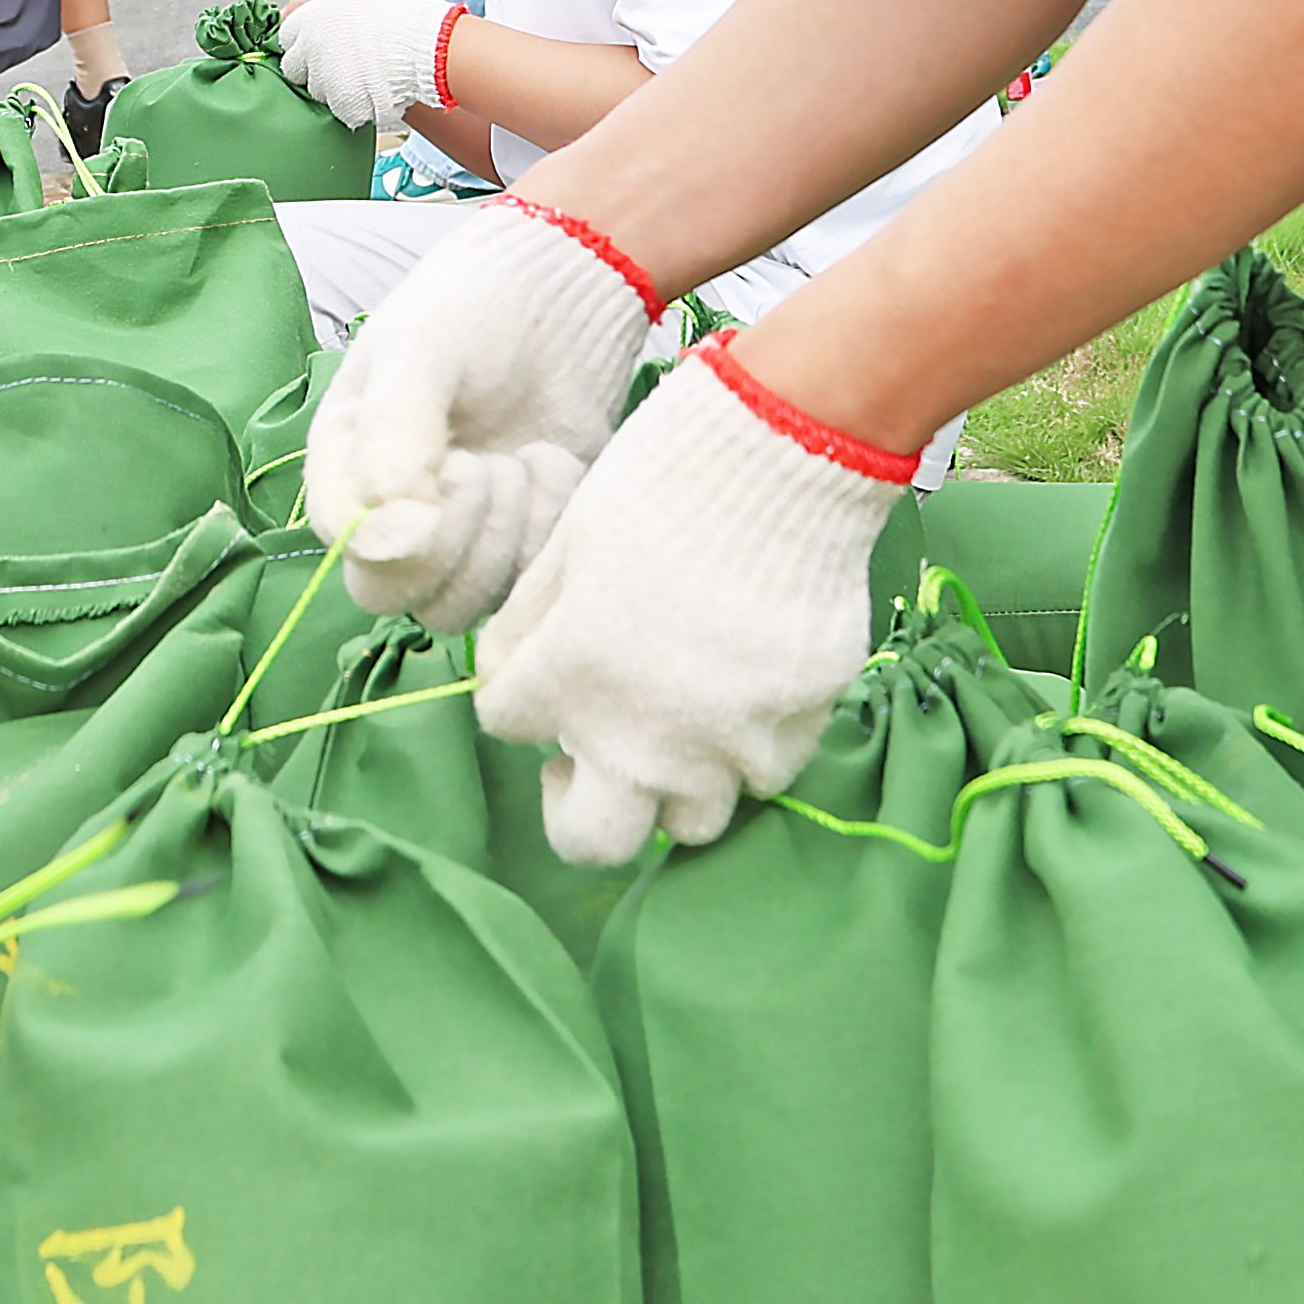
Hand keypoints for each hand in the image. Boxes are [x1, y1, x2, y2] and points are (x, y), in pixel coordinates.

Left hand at [281, 0, 461, 133]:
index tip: (316, 49)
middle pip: (295, 69)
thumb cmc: (402, 20)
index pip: (285, 37)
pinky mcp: (341, 104)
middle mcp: (310, 48)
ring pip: (319, 93)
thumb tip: (304, 14)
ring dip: (336, 90)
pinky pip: (341, 111)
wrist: (429, 47)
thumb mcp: (356, 1)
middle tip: (342, 67)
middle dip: (313, 70)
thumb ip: (326, 12)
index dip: (303, 44)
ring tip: (366, 79)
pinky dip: (355, 107)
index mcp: (311, 18)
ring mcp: (323, 78)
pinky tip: (375, 93)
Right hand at [307, 197, 659, 630]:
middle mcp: (394, 510)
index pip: (347, 544)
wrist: (562, 292)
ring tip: (522, 460)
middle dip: (453, 543)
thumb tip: (391, 535)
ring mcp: (460, 531)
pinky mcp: (521, 537)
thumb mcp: (419, 354)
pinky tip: (550, 461)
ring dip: (502, 537)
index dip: (395, 534)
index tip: (448, 473)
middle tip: (486, 467)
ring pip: (461, 601)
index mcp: (347, 463)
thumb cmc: (472, 309)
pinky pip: (525, 581)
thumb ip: (393, 438)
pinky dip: (546, 526)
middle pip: (396, 593)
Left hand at [475, 356, 908, 864]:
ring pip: (690, 819)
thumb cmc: (660, 487)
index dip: (516, 695)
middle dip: (580, 807)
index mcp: (572, 682)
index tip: (537, 672)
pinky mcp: (797, 731)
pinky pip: (762, 770)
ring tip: (676, 716)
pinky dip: (746, 746)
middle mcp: (646, 738)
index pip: (506, 727)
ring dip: (671, 782)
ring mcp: (729, 746)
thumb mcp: (567, 546)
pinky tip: (743, 685)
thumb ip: (530, 629)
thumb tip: (507, 676)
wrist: (780, 462)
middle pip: (595, 841)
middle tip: (588, 753)